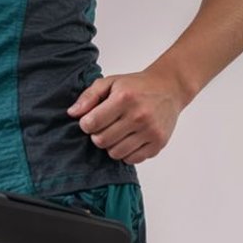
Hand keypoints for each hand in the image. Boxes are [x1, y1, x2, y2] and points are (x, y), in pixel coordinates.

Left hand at [67, 68, 184, 163]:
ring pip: (115, 154)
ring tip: (117, 133)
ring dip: (111, 146)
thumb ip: (89, 96)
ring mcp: (150, 131)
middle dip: (98, 136)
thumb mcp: (111, 82)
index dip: (86, 124)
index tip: (92, 120)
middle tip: (104, 127)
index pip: (92, 123)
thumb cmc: (137, 86)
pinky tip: (129, 140)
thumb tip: (72, 113)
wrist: (170, 88)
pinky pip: (132, 160)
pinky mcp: (158, 143)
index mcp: (124, 98)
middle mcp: (138, 115)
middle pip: (102, 141)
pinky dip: (127, 153)